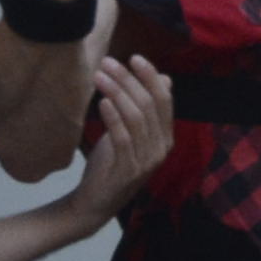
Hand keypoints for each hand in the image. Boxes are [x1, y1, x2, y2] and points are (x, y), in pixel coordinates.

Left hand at [62, 32, 171, 213]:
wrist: (95, 203)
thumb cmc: (111, 163)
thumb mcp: (130, 132)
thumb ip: (146, 109)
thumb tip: (165, 78)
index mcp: (165, 137)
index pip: (164, 100)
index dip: (150, 76)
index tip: (133, 57)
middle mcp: (161, 148)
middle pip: (149, 104)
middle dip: (128, 79)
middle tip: (107, 63)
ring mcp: (147, 161)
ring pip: (136, 117)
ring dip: (117, 92)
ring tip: (99, 77)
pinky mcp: (129, 170)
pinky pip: (123, 137)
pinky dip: (113, 117)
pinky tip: (102, 102)